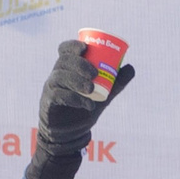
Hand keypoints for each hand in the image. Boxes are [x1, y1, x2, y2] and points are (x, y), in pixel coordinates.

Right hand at [35, 36, 133, 156]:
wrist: (71, 133)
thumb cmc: (84, 108)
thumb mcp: (104, 95)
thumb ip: (116, 83)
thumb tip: (131, 67)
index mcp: (68, 68)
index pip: (65, 50)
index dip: (72, 45)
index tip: (85, 47)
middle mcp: (57, 74)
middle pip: (64, 61)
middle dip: (79, 64)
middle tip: (94, 73)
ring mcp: (51, 87)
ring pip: (60, 76)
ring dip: (77, 81)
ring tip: (92, 90)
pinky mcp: (48, 102)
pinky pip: (58, 95)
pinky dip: (74, 98)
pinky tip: (87, 105)